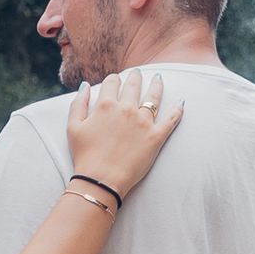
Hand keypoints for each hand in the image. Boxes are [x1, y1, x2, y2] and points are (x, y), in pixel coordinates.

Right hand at [66, 69, 183, 202]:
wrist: (101, 180)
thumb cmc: (85, 156)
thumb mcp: (73, 127)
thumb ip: (78, 103)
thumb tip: (85, 85)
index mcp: (106, 105)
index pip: (112, 83)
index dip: (113, 80)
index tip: (115, 80)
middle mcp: (126, 109)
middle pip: (133, 85)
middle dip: (135, 77)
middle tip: (137, 73)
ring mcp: (143, 122)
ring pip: (154, 97)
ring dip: (156, 85)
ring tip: (158, 78)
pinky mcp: (155, 137)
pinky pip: (170, 120)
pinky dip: (177, 111)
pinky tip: (181, 103)